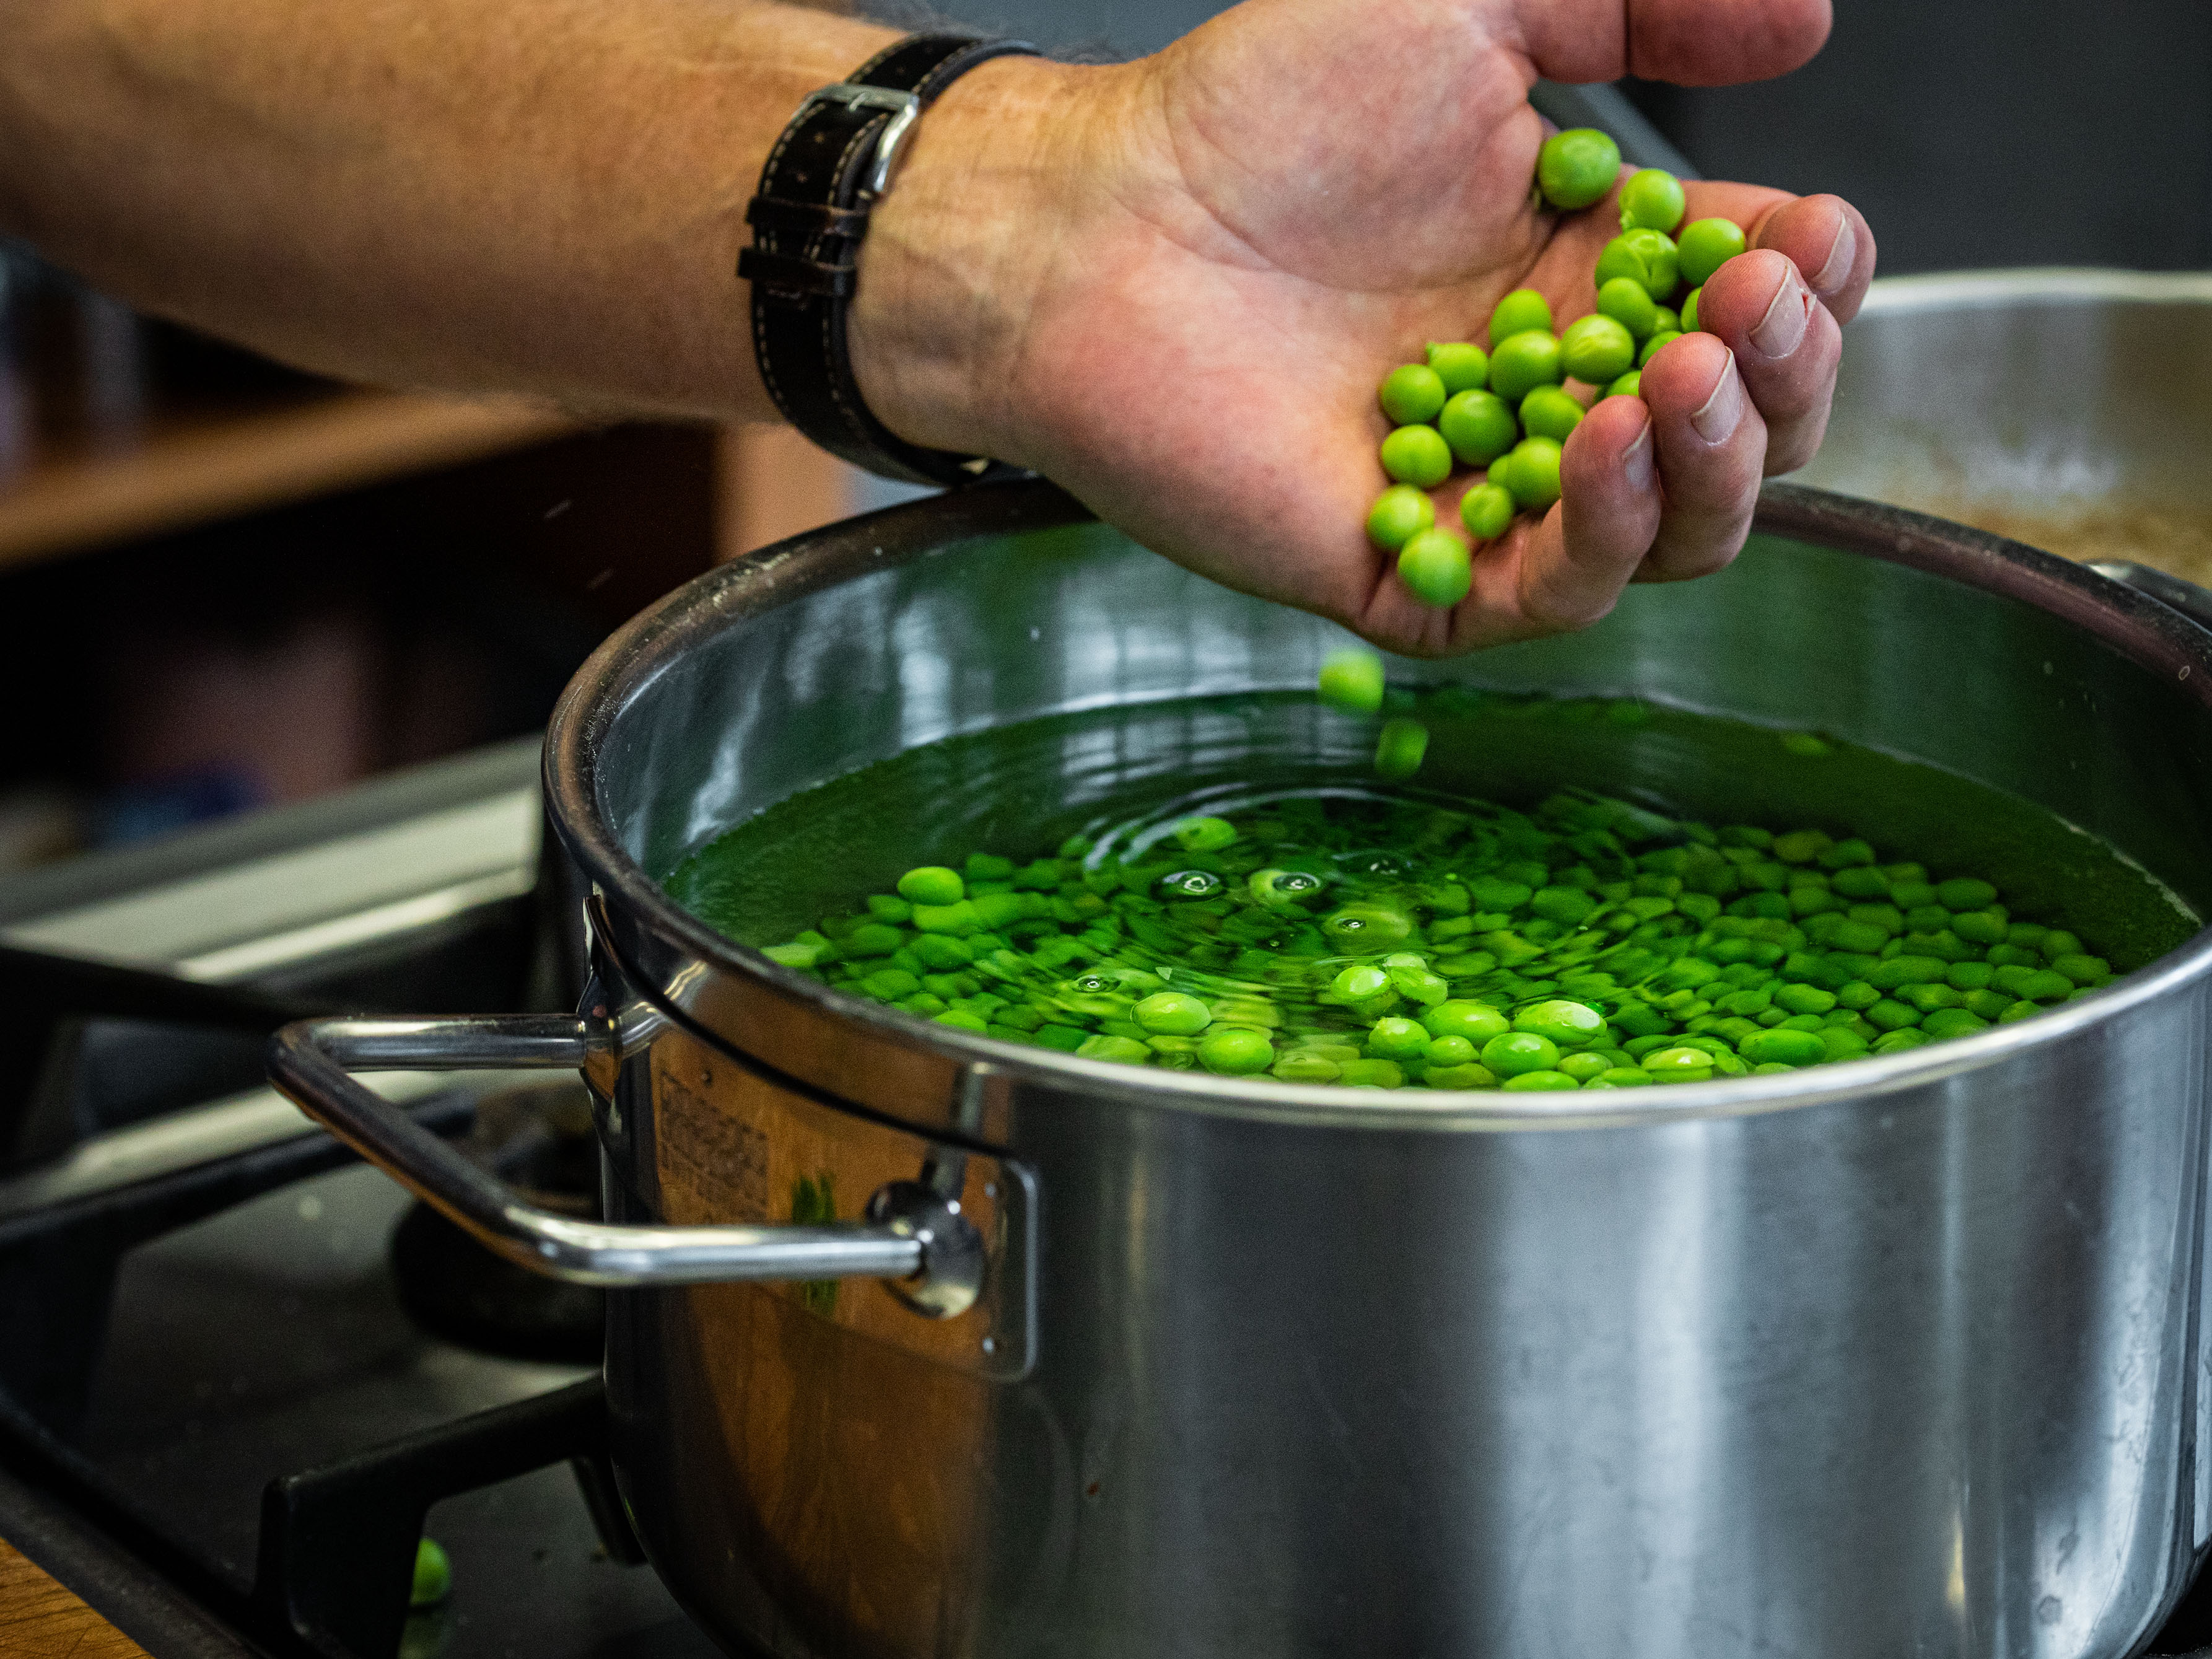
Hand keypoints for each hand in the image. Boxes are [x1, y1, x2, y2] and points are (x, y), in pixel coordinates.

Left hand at [852, 0, 1872, 656]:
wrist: (1104, 225)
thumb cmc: (1258, 114)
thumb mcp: (1470, 8)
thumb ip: (1640, 3)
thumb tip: (1814, 18)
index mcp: (1581, 272)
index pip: (1747, 310)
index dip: (1811, 283)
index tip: (1815, 236)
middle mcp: (1553, 392)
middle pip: (1742, 435)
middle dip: (1786, 376)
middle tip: (1754, 304)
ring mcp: (1493, 491)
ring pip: (1675, 531)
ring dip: (1720, 462)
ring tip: (1688, 372)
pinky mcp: (1421, 571)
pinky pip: (1554, 595)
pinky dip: (1607, 534)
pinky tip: (1607, 442)